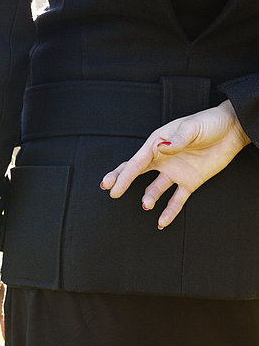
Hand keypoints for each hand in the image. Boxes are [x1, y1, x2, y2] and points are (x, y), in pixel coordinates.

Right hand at [100, 99, 250, 228]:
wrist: (233, 130)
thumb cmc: (210, 123)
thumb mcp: (192, 127)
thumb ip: (177, 140)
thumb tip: (162, 149)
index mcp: (159, 143)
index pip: (137, 161)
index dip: (124, 174)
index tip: (112, 186)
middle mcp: (163, 159)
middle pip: (137, 172)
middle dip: (122, 181)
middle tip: (111, 192)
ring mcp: (175, 172)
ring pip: (155, 189)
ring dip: (149, 198)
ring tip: (147, 205)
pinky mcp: (189, 183)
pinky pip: (176, 200)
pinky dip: (169, 212)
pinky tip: (162, 222)